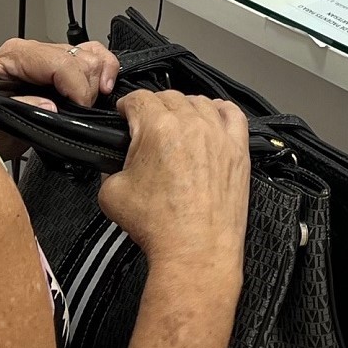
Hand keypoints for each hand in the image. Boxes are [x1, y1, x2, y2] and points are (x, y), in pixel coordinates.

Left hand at [0, 37, 118, 104]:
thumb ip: (22, 108)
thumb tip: (51, 105)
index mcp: (14, 57)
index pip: (60, 62)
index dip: (77, 86)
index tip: (81, 109)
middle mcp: (34, 51)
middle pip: (80, 58)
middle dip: (87, 88)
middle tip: (78, 113)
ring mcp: (50, 56)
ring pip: (91, 53)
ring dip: (98, 80)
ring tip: (92, 102)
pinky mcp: (63, 65)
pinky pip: (94, 54)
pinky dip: (106, 69)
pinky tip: (105, 87)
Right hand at [98, 90, 249, 277]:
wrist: (195, 251)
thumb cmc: (159, 226)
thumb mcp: (111, 194)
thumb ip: (109, 168)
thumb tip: (115, 163)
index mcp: (157, 128)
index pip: (138, 99)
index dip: (127, 106)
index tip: (126, 115)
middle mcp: (191, 125)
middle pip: (169, 97)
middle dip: (154, 108)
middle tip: (147, 128)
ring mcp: (218, 135)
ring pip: (199, 102)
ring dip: (184, 108)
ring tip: (177, 125)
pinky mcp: (237, 150)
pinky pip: (232, 115)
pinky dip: (220, 111)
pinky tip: (213, 117)